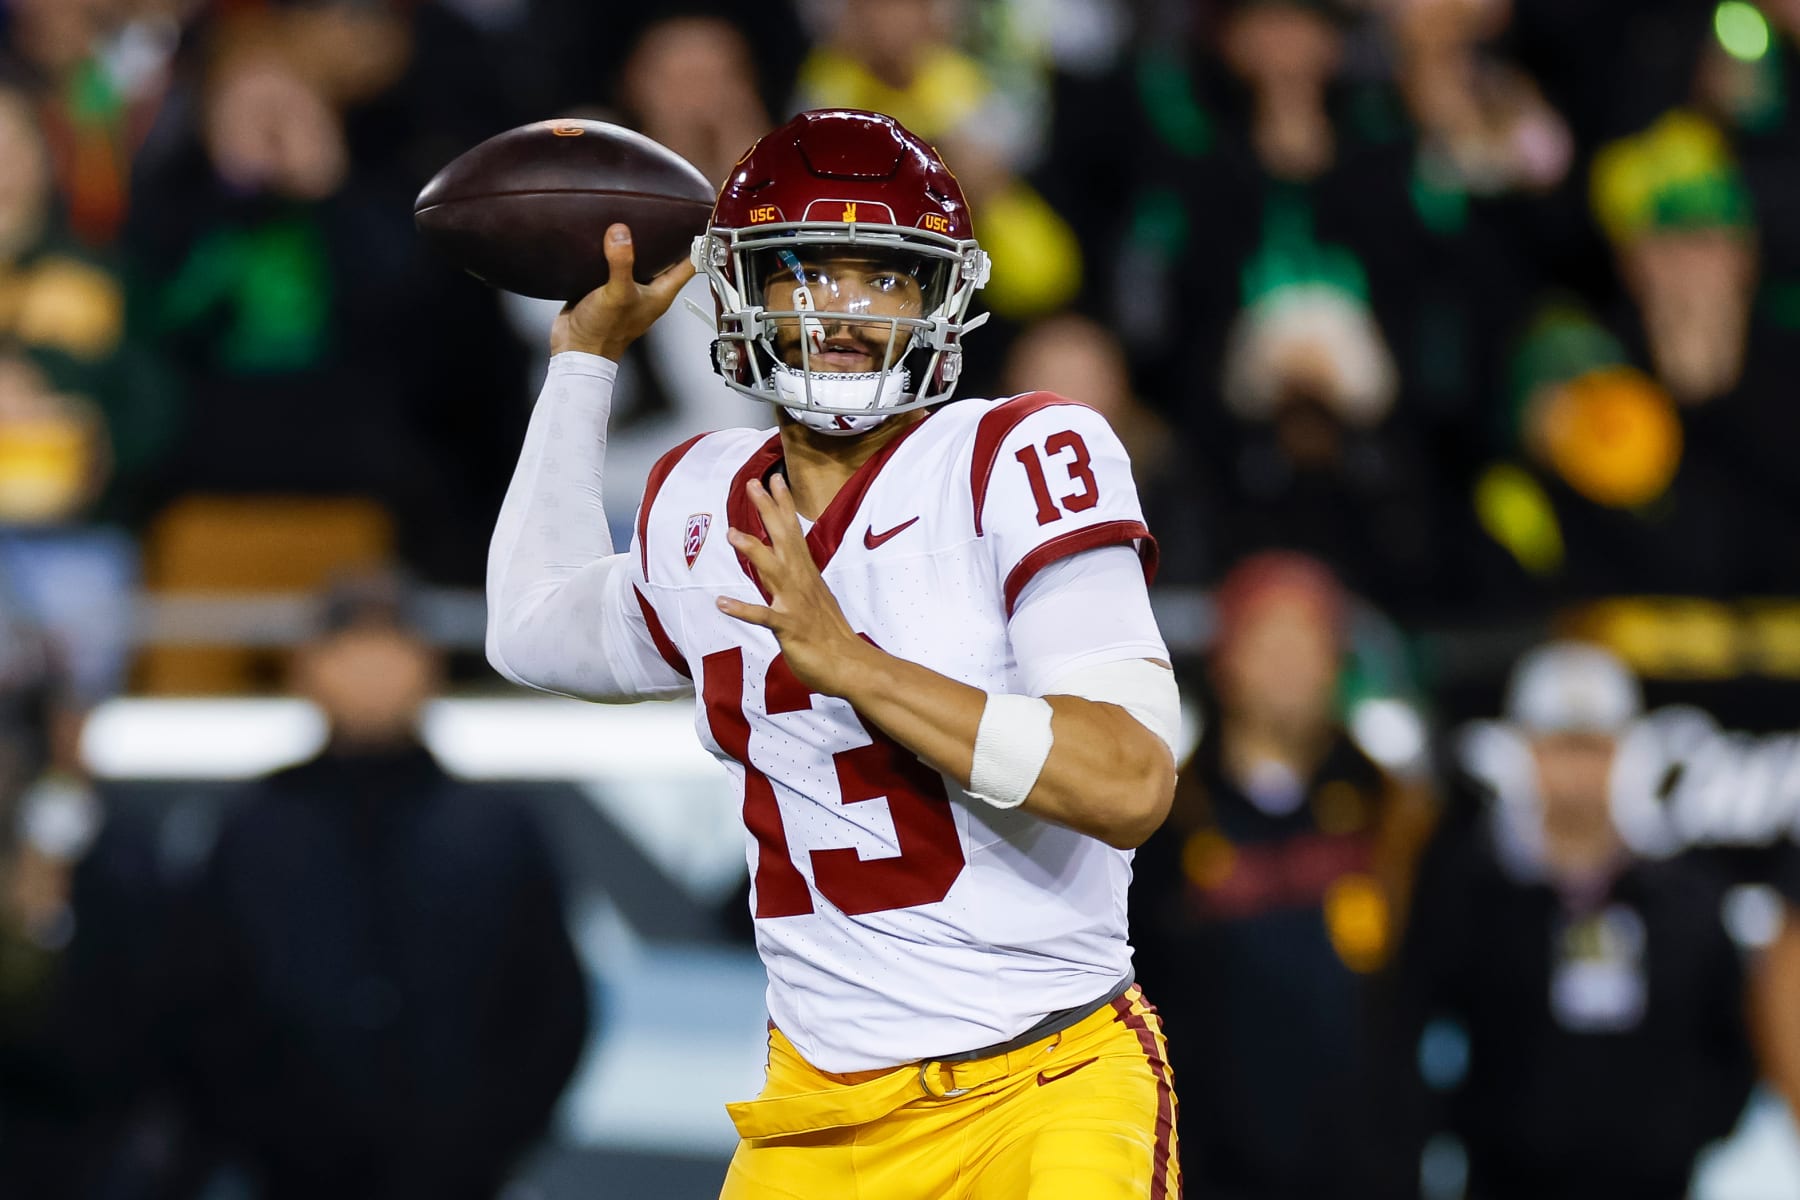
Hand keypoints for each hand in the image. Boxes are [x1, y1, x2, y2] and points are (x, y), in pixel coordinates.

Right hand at [551, 224, 696, 360]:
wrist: (576, 348)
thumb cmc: (604, 333)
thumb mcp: (617, 294)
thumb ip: (621, 263)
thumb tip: (621, 235)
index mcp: (660, 293)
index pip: (688, 265)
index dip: (697, 244)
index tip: (699, 222)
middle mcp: (647, 291)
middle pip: (664, 259)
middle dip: (664, 238)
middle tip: (663, 214)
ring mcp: (627, 290)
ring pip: (639, 260)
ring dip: (637, 243)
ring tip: (635, 219)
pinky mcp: (607, 288)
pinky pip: (614, 264)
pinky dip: (613, 251)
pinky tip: (606, 239)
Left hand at [716, 474, 872, 696]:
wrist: (850, 665)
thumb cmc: (830, 635)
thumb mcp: (814, 598)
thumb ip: (799, 578)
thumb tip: (790, 563)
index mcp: (806, 574)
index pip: (794, 532)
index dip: (783, 505)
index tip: (774, 479)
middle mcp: (801, 582)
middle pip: (783, 539)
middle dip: (768, 511)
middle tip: (753, 484)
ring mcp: (795, 604)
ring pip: (773, 571)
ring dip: (753, 551)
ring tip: (732, 533)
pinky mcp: (789, 628)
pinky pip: (763, 617)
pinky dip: (743, 609)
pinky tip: (722, 603)